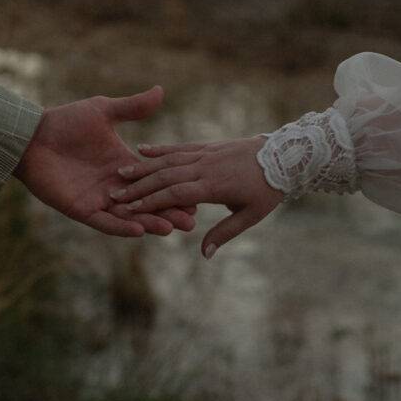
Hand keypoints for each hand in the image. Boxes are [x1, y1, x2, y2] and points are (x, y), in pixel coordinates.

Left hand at [13, 86, 195, 236]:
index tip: (197, 193)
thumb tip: (160, 90)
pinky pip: (105, 222)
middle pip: (148, 202)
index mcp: (124, 164)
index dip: (174, 187)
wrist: (32, 136)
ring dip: (150, 222)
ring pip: (130, 216)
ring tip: (171, 228)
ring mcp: (99, 199)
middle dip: (169, 211)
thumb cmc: (65, 122)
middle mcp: (115, 186)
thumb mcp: (103, 112)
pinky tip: (139, 230)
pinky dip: (121, 227)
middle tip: (191, 220)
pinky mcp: (81, 209)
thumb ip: (132, 107)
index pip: (155, 180)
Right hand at [110, 136, 282, 255]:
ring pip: (169, 160)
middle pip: (165, 177)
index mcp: (213, 186)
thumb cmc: (268, 190)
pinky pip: (180, 147)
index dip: (150, 202)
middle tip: (115, 194)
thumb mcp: (251, 216)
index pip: (174, 194)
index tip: (128, 208)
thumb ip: (224, 233)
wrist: (286, 156)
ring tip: (121, 173)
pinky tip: (142, 150)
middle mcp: (205, 167)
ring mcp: (206, 154)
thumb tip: (203, 255)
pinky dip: (160, 149)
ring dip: (143, 167)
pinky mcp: (208, 146)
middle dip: (138, 187)